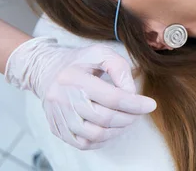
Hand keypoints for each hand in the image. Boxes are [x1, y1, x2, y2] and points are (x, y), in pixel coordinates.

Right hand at [5, 37, 155, 149]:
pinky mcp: (57, 129)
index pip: (111, 97)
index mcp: (73, 77)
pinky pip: (82, 143)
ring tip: (126, 119)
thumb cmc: (79, 61)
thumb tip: (131, 93)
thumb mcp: (100, 53)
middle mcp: (62, 99)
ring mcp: (58, 116)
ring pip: (94, 135)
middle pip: (104, 118)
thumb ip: (120, 68)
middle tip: (138, 111)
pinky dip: (102, 139)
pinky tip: (110, 128)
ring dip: (117, 130)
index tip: (150, 105)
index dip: (135, 104)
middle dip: (128, 117)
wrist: (45, 70)